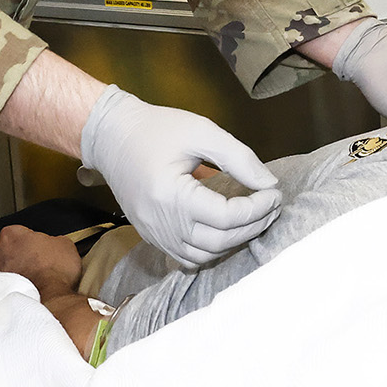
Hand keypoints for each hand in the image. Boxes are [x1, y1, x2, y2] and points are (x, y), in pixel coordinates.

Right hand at [79, 88, 280, 269]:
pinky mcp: (152, 236)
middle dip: (254, 226)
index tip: (275, 192)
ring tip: (254, 218)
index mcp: (170, 195)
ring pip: (206, 255)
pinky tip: (226, 231)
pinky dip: (212, 250)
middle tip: (272, 207)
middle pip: (220, 241)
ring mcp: (154, 234)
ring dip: (235, 241)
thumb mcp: (201, 131)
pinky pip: (188, 257)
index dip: (258, 208)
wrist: (112, 136)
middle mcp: (160, 223)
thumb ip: (238, 158)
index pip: (227, 216)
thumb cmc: (155, 128)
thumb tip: (269, 183)